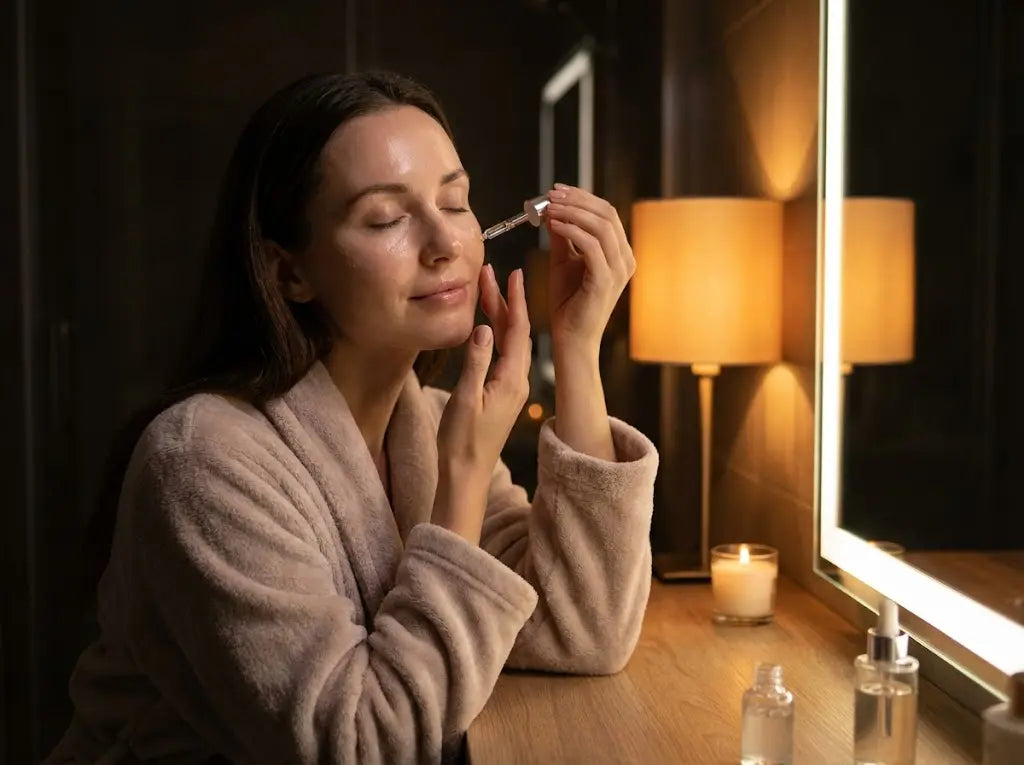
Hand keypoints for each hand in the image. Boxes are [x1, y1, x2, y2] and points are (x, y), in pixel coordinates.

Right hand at [431, 265, 531, 543]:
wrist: (466, 476)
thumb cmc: (462, 443)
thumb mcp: (466, 400)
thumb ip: (476, 363)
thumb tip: (484, 328)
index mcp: (512, 380)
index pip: (518, 331)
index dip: (515, 300)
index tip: (513, 273)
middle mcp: (517, 381)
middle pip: (513, 332)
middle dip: (504, 301)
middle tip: (492, 273)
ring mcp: (510, 388)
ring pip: (507, 343)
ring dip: (499, 315)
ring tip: (488, 290)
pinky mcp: (501, 394)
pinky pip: (501, 355)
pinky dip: (495, 334)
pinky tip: (487, 324)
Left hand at [544, 184, 634, 354]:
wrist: (570, 337)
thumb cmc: (568, 302)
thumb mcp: (563, 261)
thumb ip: (562, 236)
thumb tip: (553, 209)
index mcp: (619, 253)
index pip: (606, 213)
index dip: (582, 197)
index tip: (556, 190)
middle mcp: (625, 259)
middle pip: (606, 214)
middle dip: (576, 200)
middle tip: (550, 195)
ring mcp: (619, 270)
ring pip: (601, 226)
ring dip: (572, 212)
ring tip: (549, 209)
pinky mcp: (605, 280)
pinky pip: (591, 246)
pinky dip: (571, 231)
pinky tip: (554, 226)